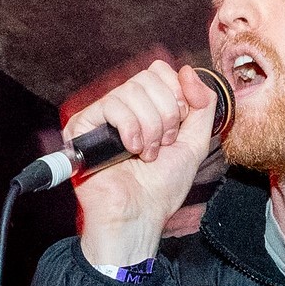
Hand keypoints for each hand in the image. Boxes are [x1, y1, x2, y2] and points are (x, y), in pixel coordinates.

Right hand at [66, 59, 221, 265]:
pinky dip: (129, 129)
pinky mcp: (82, 126)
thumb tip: (188, 70)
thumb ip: (202, 105)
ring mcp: (102, 115)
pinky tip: (129, 151)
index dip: (176, 95)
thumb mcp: (195, 142)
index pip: (160, 71)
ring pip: (132, 90)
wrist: (140, 214)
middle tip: (162, 145)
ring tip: (146, 154)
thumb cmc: (161, 187)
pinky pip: (111, 104)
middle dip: (166, 114)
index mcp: (146, 106)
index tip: (177, 128)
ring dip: (149, 126)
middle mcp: (123, 107)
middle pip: (149, 77)